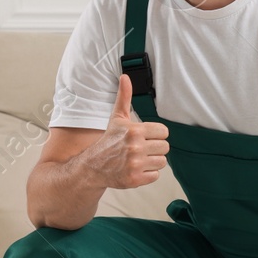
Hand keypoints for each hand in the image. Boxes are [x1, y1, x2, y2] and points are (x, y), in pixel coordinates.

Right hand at [75, 74, 169, 188]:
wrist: (93, 167)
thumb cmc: (109, 141)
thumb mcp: (117, 118)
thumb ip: (124, 98)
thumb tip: (125, 77)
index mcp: (134, 130)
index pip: (164, 132)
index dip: (156, 135)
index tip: (145, 137)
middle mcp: (135, 147)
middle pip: (165, 148)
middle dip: (155, 149)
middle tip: (141, 149)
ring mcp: (135, 164)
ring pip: (162, 162)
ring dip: (152, 162)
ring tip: (138, 159)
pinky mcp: (135, 179)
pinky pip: (155, 176)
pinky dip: (148, 174)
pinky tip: (136, 169)